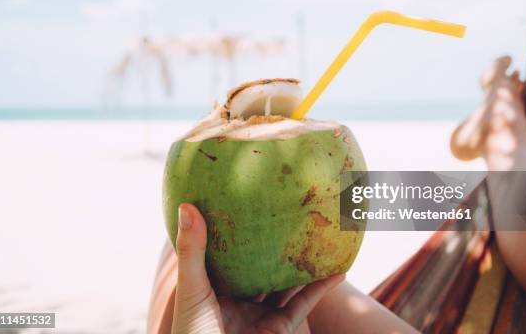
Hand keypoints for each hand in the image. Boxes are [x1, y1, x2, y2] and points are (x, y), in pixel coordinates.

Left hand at [171, 203, 344, 333]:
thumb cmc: (192, 332)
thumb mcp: (191, 288)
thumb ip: (192, 250)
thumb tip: (187, 205)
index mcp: (216, 286)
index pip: (232, 253)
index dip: (245, 232)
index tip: (258, 206)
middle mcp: (240, 299)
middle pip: (264, 267)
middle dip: (279, 247)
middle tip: (296, 217)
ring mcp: (260, 314)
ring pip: (288, 284)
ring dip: (306, 264)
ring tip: (324, 238)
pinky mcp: (280, 329)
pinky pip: (304, 304)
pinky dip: (322, 288)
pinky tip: (338, 271)